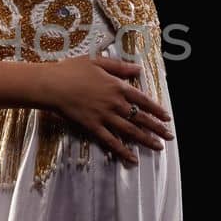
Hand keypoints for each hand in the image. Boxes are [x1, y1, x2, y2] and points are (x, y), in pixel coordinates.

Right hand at [39, 53, 173, 165]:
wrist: (51, 85)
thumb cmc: (71, 70)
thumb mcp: (97, 61)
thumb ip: (119, 67)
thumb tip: (139, 69)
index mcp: (117, 86)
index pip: (143, 99)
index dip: (156, 109)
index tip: (167, 117)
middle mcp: (114, 103)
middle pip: (140, 117)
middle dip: (157, 128)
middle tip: (169, 136)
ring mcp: (104, 116)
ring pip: (130, 131)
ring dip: (146, 140)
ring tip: (158, 147)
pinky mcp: (92, 127)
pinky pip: (110, 141)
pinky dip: (122, 150)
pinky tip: (132, 158)